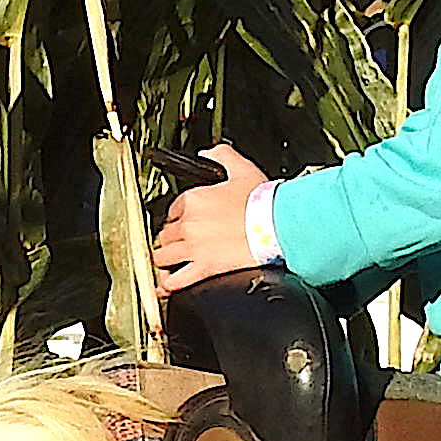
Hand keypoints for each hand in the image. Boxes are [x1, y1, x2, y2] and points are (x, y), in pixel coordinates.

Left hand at [149, 145, 277, 290]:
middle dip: (172, 238)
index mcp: (194, 200)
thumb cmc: (263, 202)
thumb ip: (221, 156)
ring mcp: (194, 248)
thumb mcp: (242, 169)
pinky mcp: (203, 268)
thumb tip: (208, 153)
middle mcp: (188, 224)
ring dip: (165, 259)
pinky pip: (175, 280)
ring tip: (170, 262)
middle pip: (166, 233)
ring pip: (163, 256)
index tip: (186, 221)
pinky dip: (167, 285)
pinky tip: (166, 286)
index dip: (179, 216)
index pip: (174, 209)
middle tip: (181, 242)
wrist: (277, 227)